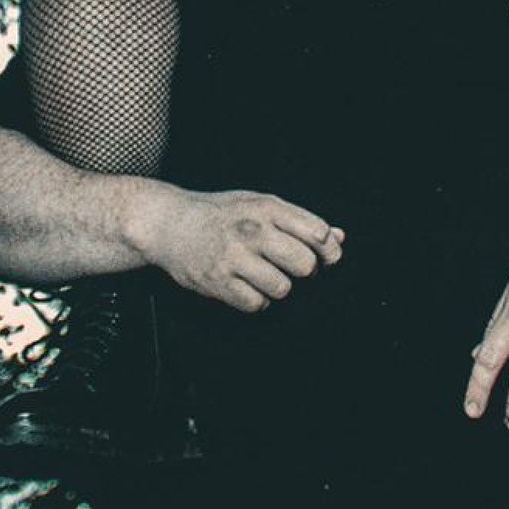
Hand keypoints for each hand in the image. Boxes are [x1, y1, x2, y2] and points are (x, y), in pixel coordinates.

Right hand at [133, 181, 343, 313]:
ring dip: (277, 287)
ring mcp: (233, 257)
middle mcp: (252, 230)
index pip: (317, 233)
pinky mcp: (217, 282)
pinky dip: (256, 301)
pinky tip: (245, 287)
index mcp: (267, 207)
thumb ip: (300, 221)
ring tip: (263, 276)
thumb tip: (338, 238)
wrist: (169, 222)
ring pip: (282, 289)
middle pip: (304, 265)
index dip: (328, 251)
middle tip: (289, 267)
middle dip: (303, 271)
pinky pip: (256, 304)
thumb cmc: (221, 214)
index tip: (325, 259)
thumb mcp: (260, 205)